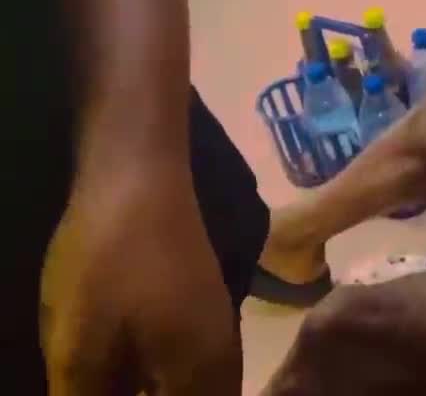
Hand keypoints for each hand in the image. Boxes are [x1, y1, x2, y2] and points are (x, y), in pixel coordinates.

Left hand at [41, 166, 240, 395]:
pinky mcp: (200, 313)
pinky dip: (151, 385)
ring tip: (95, 383)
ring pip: (189, 393)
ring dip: (147, 394)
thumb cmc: (109, 263)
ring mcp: (216, 334)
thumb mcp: (80, 350)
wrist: (138, 172)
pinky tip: (114, 376)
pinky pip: (184, 373)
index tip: (91, 395)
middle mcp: (223, 362)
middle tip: (88, 389)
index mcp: (204, 379)